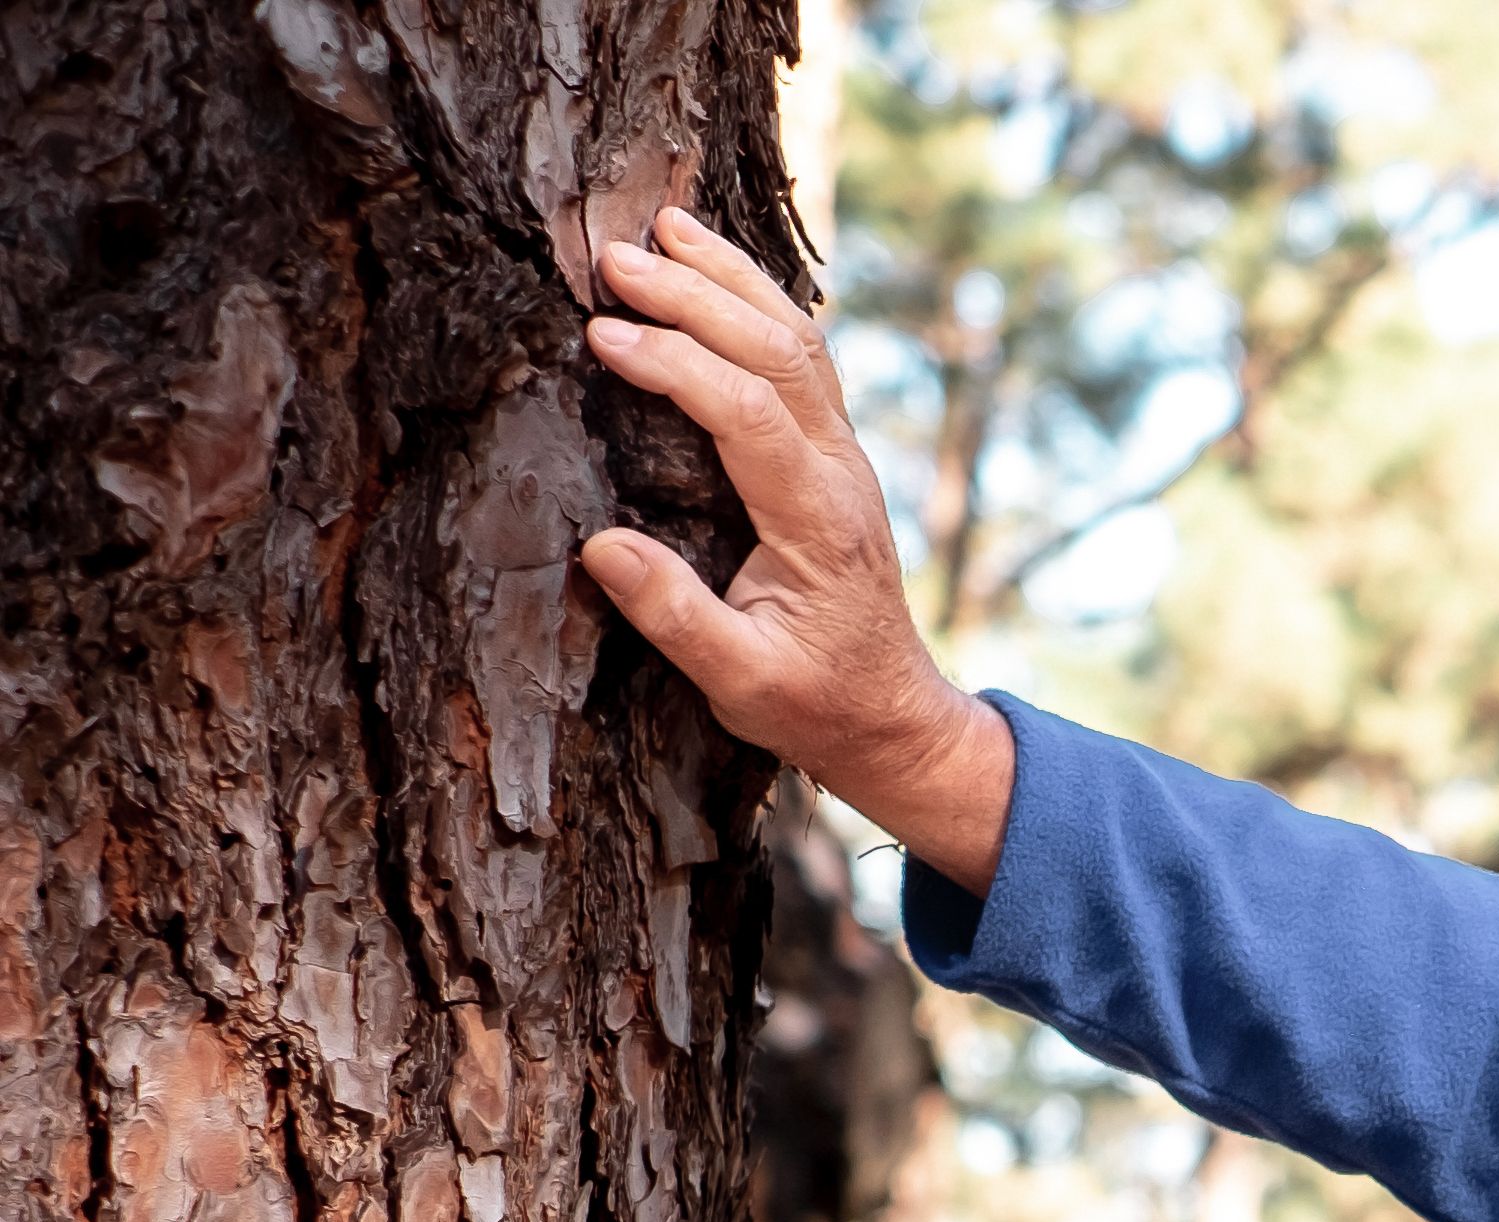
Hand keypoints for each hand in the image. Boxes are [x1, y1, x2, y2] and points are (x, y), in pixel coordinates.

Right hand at [574, 208, 1013, 889]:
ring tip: (665, 225)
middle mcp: (841, 474)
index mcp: (819, 521)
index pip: (748, 414)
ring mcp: (844, 459)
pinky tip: (713, 270)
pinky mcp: (832, 456)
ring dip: (732, 280)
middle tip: (614, 257)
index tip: (603, 337)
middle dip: (697, 296)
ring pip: (798, 343)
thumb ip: (677, 619)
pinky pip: (800, 360)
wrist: (895, 718)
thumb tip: (602, 547)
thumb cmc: (818, 706)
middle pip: (777, 355)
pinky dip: (755, 304)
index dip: (677, 366)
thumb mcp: (744, 686)